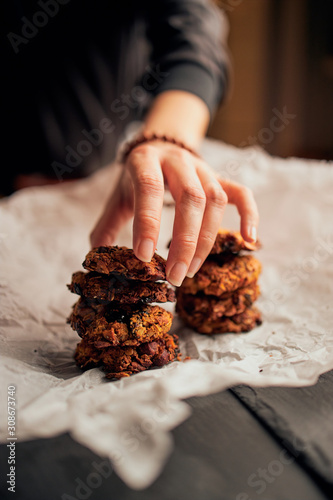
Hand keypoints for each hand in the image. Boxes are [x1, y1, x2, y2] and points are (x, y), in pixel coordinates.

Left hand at [90, 141, 258, 285]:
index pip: (149, 188)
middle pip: (191, 198)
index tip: (144, 257)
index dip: (148, 222)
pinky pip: (242, 194)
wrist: (161, 148)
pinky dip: (249, 216)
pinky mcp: (221, 178)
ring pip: (215, 200)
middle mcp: (178, 161)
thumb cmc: (137, 178)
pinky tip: (249, 241)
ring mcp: (203, 168)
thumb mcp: (117, 197)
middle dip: (184, 241)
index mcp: (146, 161)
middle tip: (175, 276)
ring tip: (191, 270)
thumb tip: (97, 261)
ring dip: (206, 239)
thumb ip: (106, 227)